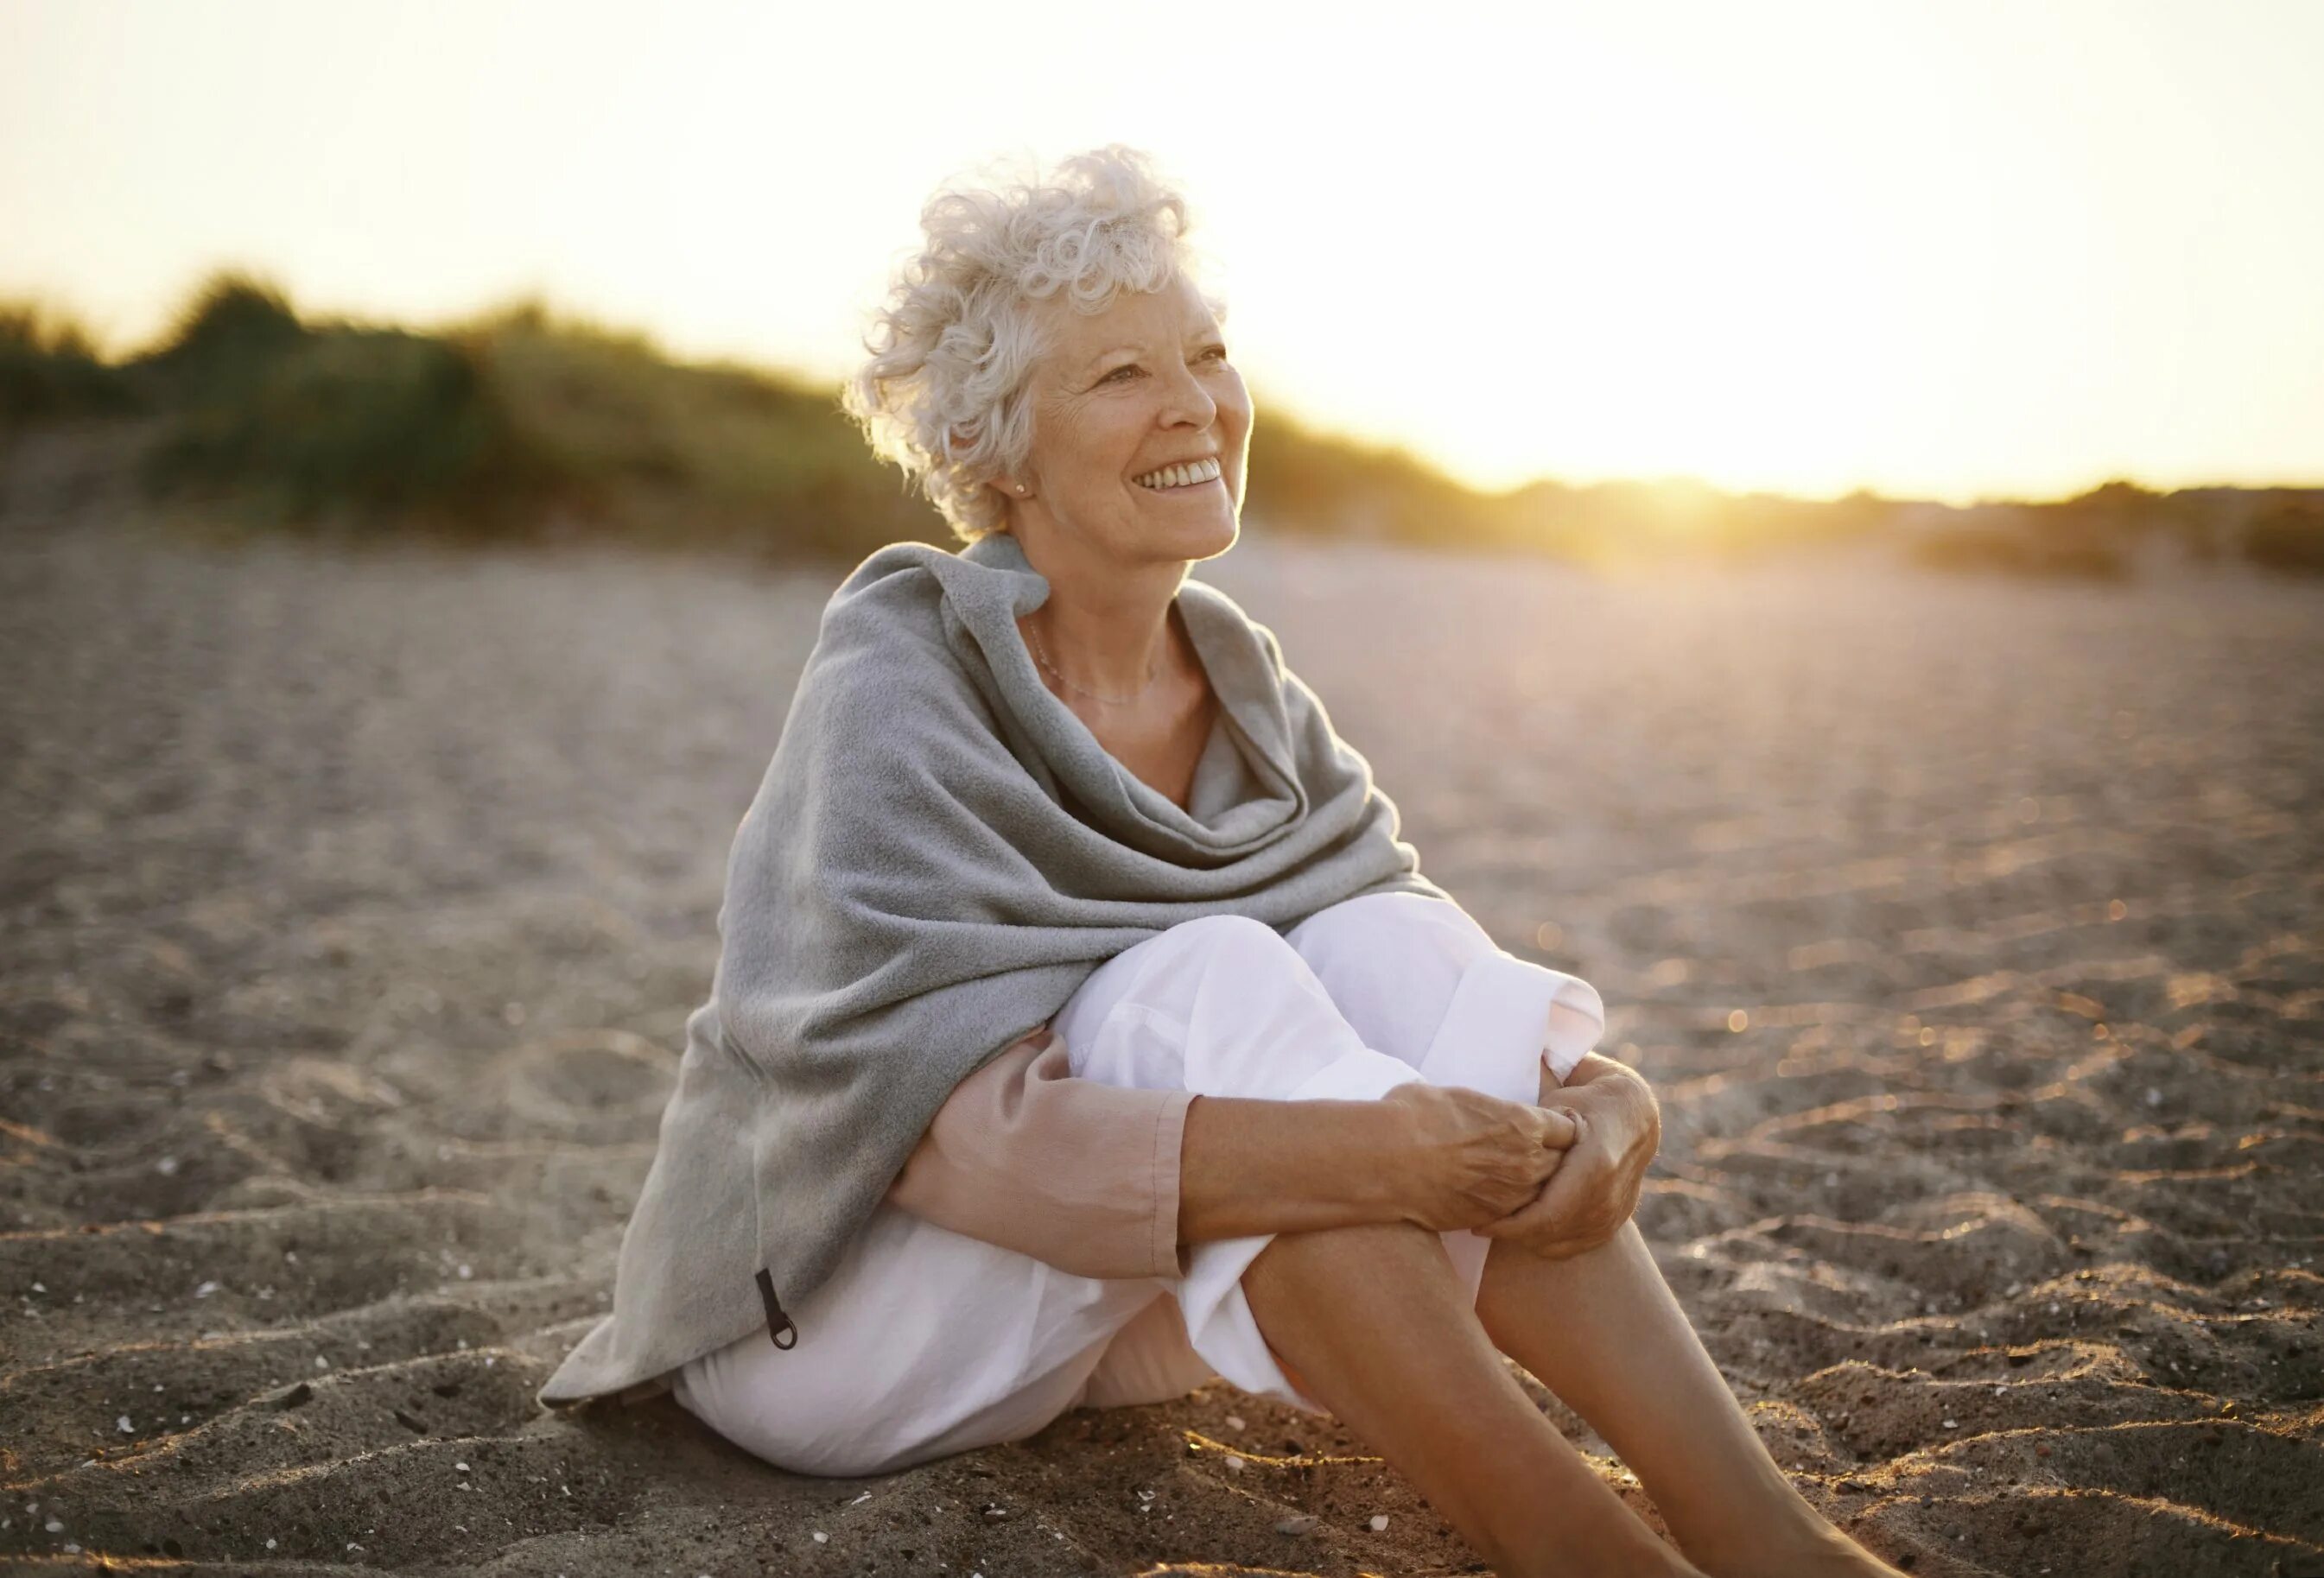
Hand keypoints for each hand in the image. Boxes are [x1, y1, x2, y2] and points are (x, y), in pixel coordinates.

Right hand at [1376, 1081, 1578, 1232]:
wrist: (1388, 1160)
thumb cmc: (1416, 1116)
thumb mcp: (1459, 1097)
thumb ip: (1488, 1109)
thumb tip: (1481, 1110)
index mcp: (1524, 1124)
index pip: (1569, 1130)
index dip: (1560, 1129)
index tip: (1550, 1130)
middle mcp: (1528, 1162)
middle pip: (1563, 1165)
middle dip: (1554, 1159)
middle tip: (1535, 1156)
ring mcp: (1511, 1196)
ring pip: (1543, 1194)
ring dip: (1535, 1187)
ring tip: (1512, 1178)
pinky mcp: (1490, 1219)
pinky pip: (1514, 1214)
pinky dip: (1510, 1208)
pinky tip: (1491, 1197)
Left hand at [1478, 1060, 1660, 1258]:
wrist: (1633, 1117)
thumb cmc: (1586, 1104)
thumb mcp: (1559, 1105)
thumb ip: (1533, 1131)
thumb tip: (1497, 1150)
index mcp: (1596, 1165)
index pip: (1547, 1213)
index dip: (1510, 1224)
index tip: (1479, 1221)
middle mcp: (1608, 1197)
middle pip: (1551, 1233)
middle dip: (1511, 1234)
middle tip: (1481, 1224)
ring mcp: (1614, 1214)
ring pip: (1561, 1245)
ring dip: (1526, 1240)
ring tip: (1500, 1224)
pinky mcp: (1614, 1224)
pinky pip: (1574, 1247)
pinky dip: (1546, 1243)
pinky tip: (1526, 1229)